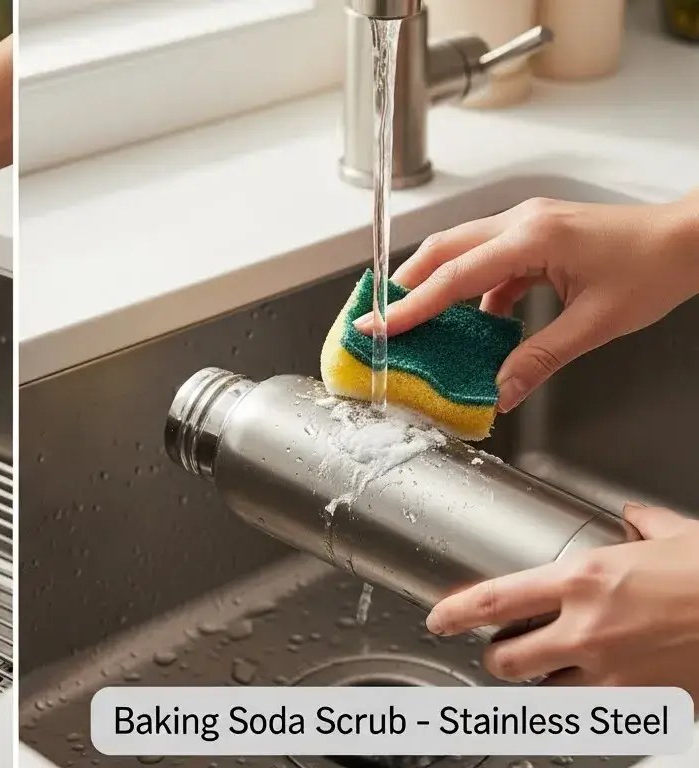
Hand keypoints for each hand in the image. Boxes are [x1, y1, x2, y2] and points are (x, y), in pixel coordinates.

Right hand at [355, 196, 698, 411]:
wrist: (689, 240)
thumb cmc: (654, 268)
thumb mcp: (596, 323)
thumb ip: (541, 357)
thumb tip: (502, 390)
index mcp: (532, 239)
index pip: (454, 276)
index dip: (411, 306)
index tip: (378, 325)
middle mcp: (522, 223)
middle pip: (442, 250)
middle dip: (405, 286)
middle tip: (379, 319)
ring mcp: (527, 224)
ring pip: (459, 250)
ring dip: (433, 284)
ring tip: (415, 321)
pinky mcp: (534, 234)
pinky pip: (487, 259)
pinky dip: (470, 288)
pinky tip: (474, 320)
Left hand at [425, 504, 698, 697]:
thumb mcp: (676, 536)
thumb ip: (642, 526)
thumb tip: (634, 517)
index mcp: (583, 580)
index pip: (493, 600)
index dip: (455, 613)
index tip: (438, 619)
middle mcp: (588, 630)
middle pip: (506, 659)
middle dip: (498, 657)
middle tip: (504, 649)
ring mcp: (614, 674)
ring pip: (545, 692)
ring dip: (543, 682)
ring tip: (556, 668)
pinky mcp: (643, 706)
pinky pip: (595, 711)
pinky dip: (591, 702)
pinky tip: (603, 686)